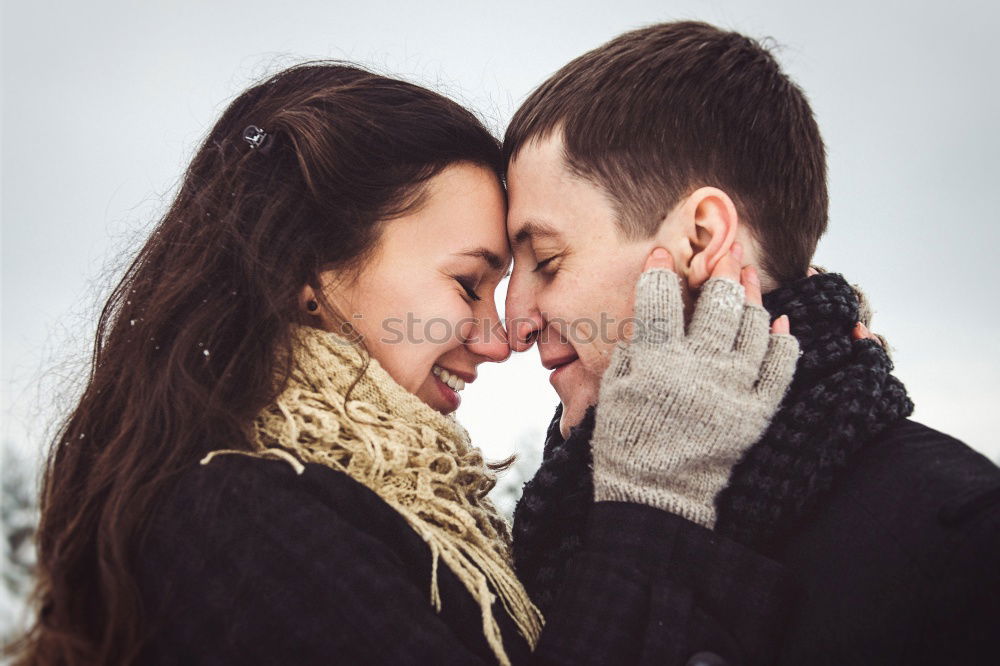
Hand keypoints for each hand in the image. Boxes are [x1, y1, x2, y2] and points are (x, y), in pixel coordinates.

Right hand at [590, 245, 799, 527]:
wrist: (657, 497)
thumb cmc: (626, 443)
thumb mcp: (615, 389)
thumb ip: (633, 348)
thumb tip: (650, 313)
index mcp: (657, 362)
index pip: (660, 300)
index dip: (660, 271)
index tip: (661, 253)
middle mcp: (699, 368)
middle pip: (718, 302)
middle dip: (720, 268)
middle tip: (724, 251)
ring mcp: (734, 389)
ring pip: (753, 326)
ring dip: (751, 295)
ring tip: (748, 276)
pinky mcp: (757, 411)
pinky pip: (781, 365)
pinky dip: (782, 340)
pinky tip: (778, 322)